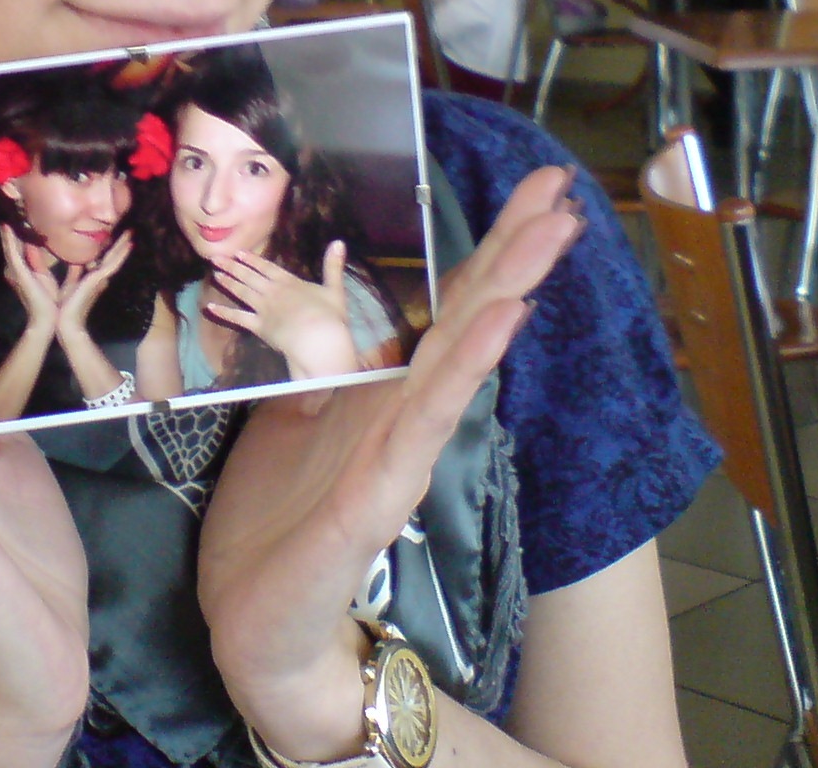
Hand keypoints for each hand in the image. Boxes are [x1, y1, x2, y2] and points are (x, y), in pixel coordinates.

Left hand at [55, 231, 131, 338]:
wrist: (65, 321)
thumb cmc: (65, 305)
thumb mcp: (69, 283)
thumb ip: (75, 271)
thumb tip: (77, 260)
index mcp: (93, 277)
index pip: (104, 259)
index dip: (110, 247)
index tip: (114, 235)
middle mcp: (100, 277)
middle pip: (112, 257)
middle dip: (120, 243)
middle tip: (130, 230)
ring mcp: (101, 278)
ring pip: (114, 258)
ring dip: (122, 245)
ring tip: (131, 232)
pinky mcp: (99, 280)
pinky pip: (112, 264)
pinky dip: (121, 254)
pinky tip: (128, 245)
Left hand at [198, 168, 582, 760]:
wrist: (255, 626)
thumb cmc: (273, 521)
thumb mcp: (287, 416)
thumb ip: (314, 364)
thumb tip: (311, 296)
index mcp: (378, 394)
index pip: (443, 309)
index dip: (487, 249)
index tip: (532, 191)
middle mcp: (400, 416)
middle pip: (467, 320)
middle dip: (515, 252)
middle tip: (563, 191)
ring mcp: (396, 453)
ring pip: (459, 359)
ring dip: (506, 291)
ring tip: (552, 236)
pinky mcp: (377, 495)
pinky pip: (426, 422)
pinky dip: (467, 368)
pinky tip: (501, 324)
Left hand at [205, 241, 356, 381]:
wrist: (317, 338)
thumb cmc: (329, 316)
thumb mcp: (335, 288)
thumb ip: (333, 265)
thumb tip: (339, 242)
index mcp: (290, 282)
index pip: (267, 267)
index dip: (253, 260)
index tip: (239, 252)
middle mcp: (272, 292)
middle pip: (249, 276)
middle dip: (233, 266)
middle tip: (216, 258)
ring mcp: (263, 308)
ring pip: (241, 292)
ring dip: (228, 282)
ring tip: (215, 273)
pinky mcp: (258, 326)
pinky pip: (238, 318)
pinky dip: (224, 312)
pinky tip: (209, 308)